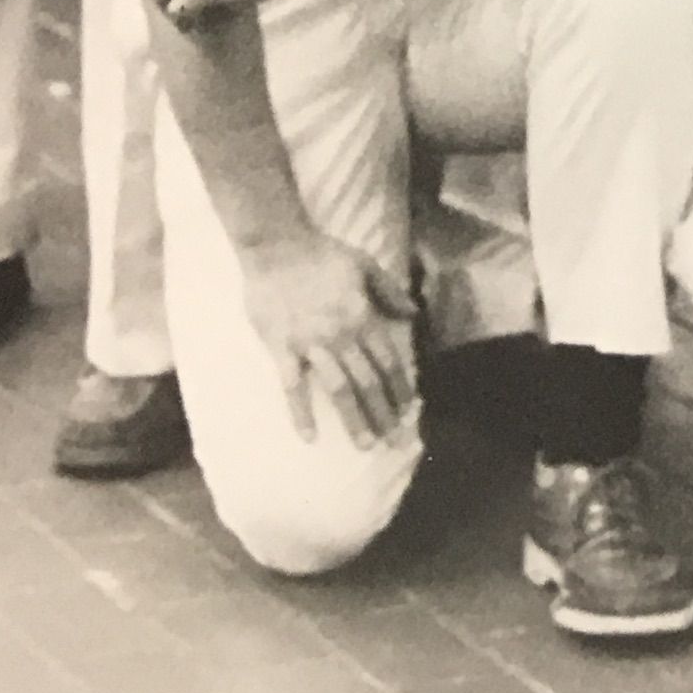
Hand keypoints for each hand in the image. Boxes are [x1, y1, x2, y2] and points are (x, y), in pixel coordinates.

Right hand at [237, 231, 419, 446]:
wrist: (277, 247)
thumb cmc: (323, 254)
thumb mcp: (366, 265)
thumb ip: (390, 292)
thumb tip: (415, 313)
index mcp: (363, 317)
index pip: (388, 361)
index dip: (400, 388)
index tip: (408, 411)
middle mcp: (341, 336)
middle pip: (368, 382)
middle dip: (384, 413)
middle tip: (395, 442)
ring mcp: (310, 345)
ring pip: (338, 390)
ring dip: (354, 419)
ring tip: (366, 445)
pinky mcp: (281, 349)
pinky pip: (292, 387)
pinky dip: (301, 413)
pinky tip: (310, 436)